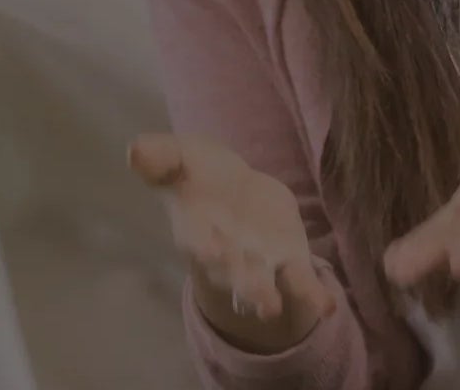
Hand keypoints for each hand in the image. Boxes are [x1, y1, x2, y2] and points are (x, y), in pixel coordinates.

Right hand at [128, 132, 335, 353]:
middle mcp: (226, 253)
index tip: (210, 251)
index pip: (198, 240)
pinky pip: (301, 282)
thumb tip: (133, 150)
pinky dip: (312, 296)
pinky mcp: (288, 259)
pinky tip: (326, 307)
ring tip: (276, 309)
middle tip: (260, 301)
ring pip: (264, 283)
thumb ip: (161, 157)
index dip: (204, 246)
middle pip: (234, 273)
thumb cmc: (199, 173)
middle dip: (247, 286)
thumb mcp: (180, 156)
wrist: (234, 190)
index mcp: (196, 228)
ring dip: (269, 297)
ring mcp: (259, 261)